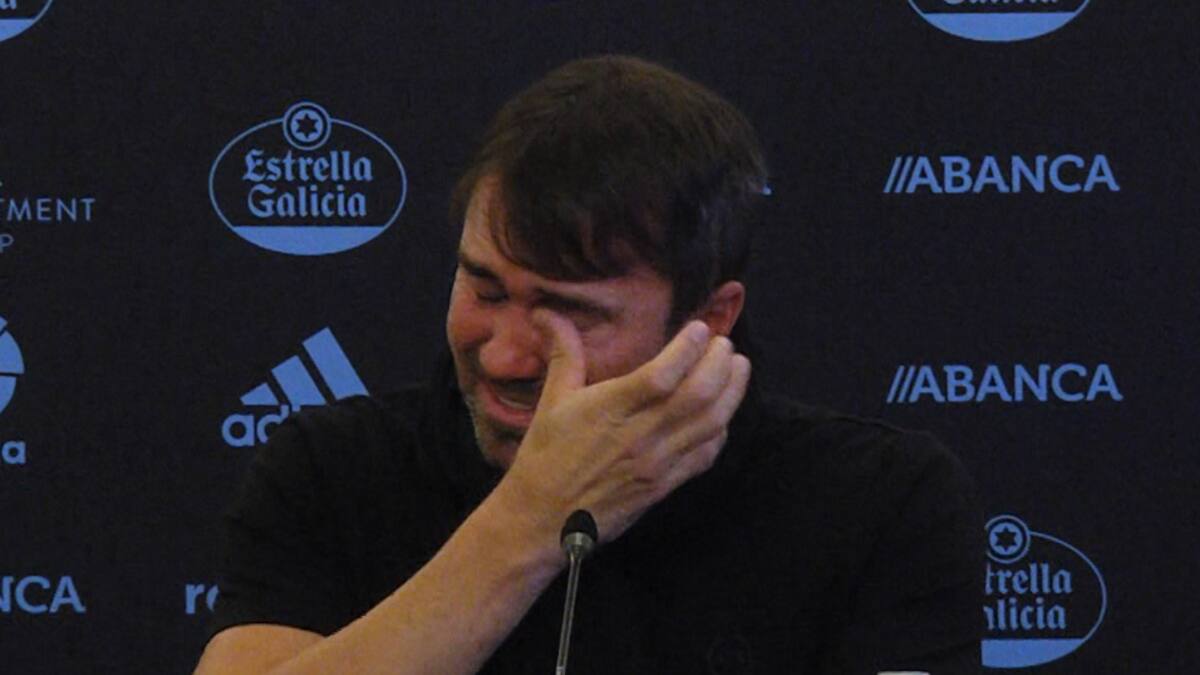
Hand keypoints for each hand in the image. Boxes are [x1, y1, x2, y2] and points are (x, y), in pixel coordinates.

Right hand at [497, 312, 751, 545]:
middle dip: (720, 364)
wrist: (543, 519)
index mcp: (611, 409)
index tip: (700, 328)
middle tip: (725, 343)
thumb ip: (563, 352)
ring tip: (739, 367)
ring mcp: (658, 463)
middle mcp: (641, 435)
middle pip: (698, 395)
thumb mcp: (552, 400)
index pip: (662, 374)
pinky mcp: (666, 485)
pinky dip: (721, 430)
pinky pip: (706, 455)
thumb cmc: (545, 456)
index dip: (688, 348)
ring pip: (711, 423)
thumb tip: (546, 311)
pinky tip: (723, 414)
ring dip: (732, 392)